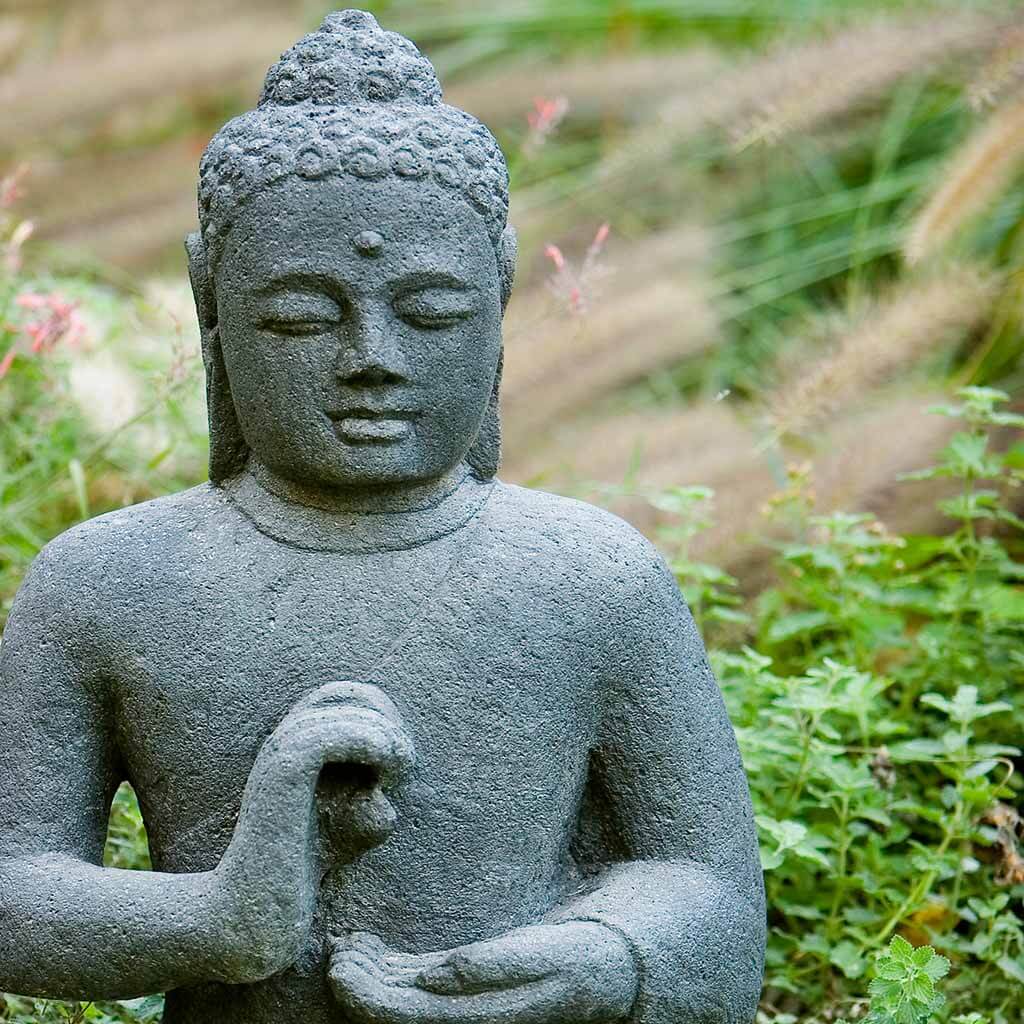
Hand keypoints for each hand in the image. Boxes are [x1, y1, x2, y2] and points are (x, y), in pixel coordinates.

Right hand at [213, 681, 414, 983]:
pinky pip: (329, 736)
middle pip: (344, 693)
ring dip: (382, 733)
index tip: (400, 757)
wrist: (256, 912)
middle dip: (384, 716)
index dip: (380, 713)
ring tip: (398, 768)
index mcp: (296, 743)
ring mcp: (280, 754)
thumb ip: (371, 798)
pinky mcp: (283, 776)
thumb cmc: (305, 867)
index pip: (343, 695)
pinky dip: (368, 741)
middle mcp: (283, 740)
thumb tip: (388, 798)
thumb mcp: (351, 825)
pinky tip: (386, 768)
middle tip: (403, 761)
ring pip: (341, 709)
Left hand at [328, 922, 637, 1023]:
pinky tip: (367, 945)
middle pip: (398, 1011)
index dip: (369, 997)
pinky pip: (420, 980)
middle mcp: (469, 1017)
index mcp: (483, 1017)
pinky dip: (390, 963)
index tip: (340, 963)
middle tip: (334, 947)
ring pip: (404, 995)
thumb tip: (436, 974)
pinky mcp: (471, 986)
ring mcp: (468, 1004)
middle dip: (361, 983)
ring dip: (370, 970)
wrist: (612, 965)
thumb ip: (492, 966)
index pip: (410, 1018)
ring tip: (344, 941)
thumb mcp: (546, 956)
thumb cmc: (578, 956)